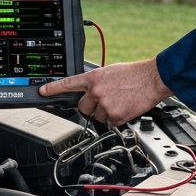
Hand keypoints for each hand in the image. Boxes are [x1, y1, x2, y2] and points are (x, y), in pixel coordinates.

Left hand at [39, 58, 172, 125]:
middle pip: (83, 108)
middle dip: (92, 106)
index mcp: (93, 78)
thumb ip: (97, 82)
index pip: (68, 84)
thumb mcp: (110, 72)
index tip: (42, 92)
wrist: (152, 78)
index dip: (53, 89)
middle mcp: (96, 92)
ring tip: (120, 101)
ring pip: (98, 117)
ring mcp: (105, 105)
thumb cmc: (134, 74)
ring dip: (107, 112)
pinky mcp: (115, 116)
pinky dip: (118, 118)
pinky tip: (126, 107)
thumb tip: (91, 92)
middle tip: (107, 99)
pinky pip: (111, 122)